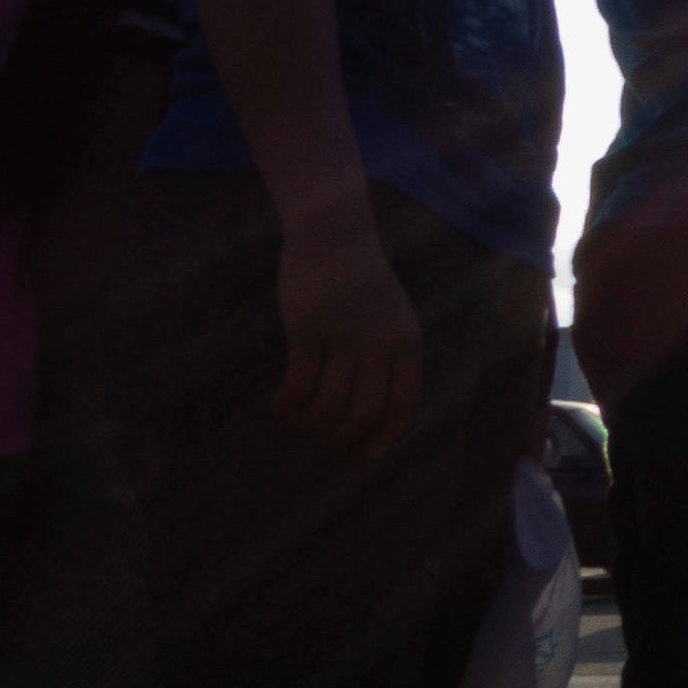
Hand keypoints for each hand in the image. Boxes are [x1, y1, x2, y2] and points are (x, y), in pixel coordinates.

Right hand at [273, 213, 421, 456]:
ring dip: (311, 424)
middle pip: (364, 412)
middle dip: (342, 439)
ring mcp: (344, 335)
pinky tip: (280, 408)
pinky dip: (288, 405)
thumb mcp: (392, 315)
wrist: (335, 232)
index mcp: (407, 341)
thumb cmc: (362, 280)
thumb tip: (375, 409)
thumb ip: (390, 356)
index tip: (367, 455)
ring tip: (299, 423)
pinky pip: (299, 384)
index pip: (403, 403)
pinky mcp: (307, 329)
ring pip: (329, 404)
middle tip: (324, 443)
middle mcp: (380, 342)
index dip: (386, 435)